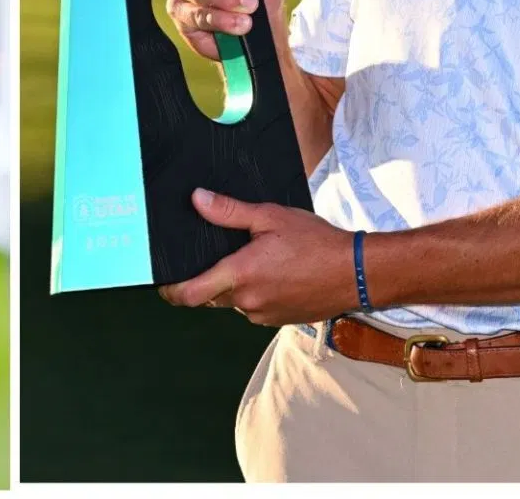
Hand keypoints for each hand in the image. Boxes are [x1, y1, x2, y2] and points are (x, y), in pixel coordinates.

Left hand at [157, 188, 356, 325]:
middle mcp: (247, 302)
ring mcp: (263, 315)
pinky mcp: (279, 320)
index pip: (190, 294)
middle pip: (210, 296)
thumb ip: (230, 211)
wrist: (357, 272)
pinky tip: (273, 272)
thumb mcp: (270, 217)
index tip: (163, 283)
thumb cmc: (316, 243)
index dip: (170, 291)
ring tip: (253, 258)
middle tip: (214, 256)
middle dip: (207, 280)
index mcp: (240, 276)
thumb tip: (198, 199)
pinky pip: (254, 308)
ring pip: (233, 302)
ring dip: (235, 285)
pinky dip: (254, 293)